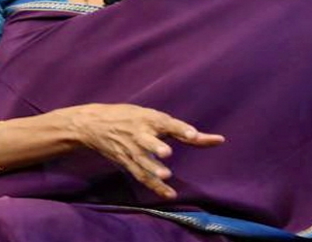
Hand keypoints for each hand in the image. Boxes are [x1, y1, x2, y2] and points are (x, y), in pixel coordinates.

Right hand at [63, 103, 224, 198]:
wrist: (94, 125)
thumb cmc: (131, 118)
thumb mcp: (152, 117)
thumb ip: (182, 131)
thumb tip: (218, 141)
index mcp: (148, 118)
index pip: (166, 122)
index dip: (180, 128)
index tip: (193, 135)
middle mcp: (139, 133)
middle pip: (147, 141)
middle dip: (156, 146)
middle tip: (166, 152)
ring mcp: (131, 149)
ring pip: (142, 160)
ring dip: (153, 169)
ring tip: (165, 175)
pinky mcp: (126, 162)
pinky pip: (141, 176)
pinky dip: (155, 186)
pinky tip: (169, 194)